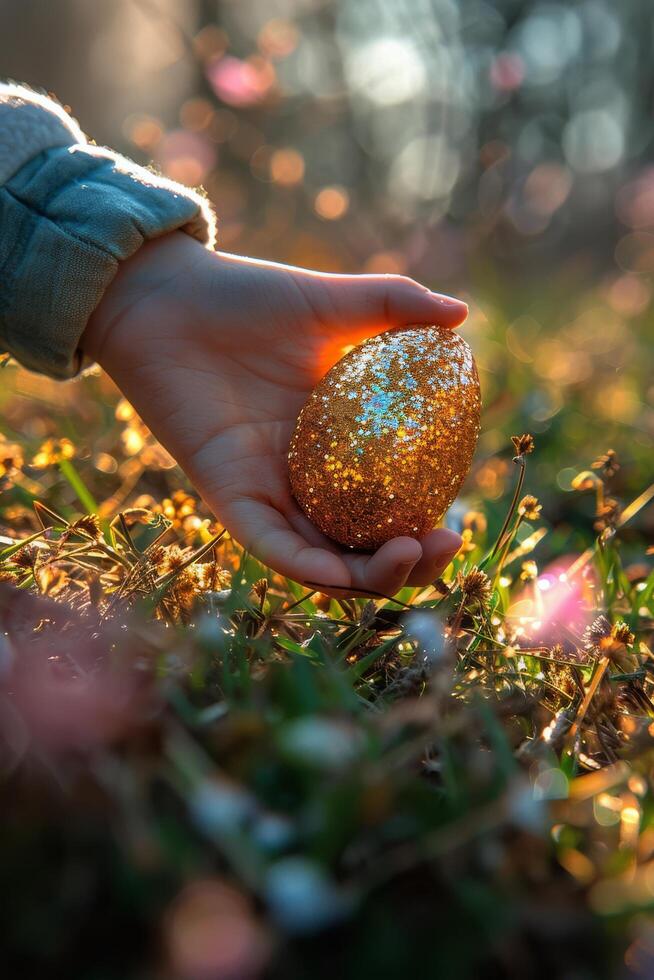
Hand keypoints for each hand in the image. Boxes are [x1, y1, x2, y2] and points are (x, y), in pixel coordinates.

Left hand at [83, 232, 466, 595]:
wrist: (165, 298)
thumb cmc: (245, 297)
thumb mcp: (333, 302)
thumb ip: (396, 305)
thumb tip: (462, 315)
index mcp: (337, 444)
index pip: (388, 506)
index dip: (423, 524)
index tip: (455, 520)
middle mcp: (307, 480)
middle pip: (363, 547)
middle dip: (408, 564)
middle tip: (443, 544)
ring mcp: (270, 493)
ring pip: (323, 562)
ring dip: (370, 576)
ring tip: (411, 555)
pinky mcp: (230, 498)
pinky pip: (273, 547)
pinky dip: (310, 568)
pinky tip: (348, 571)